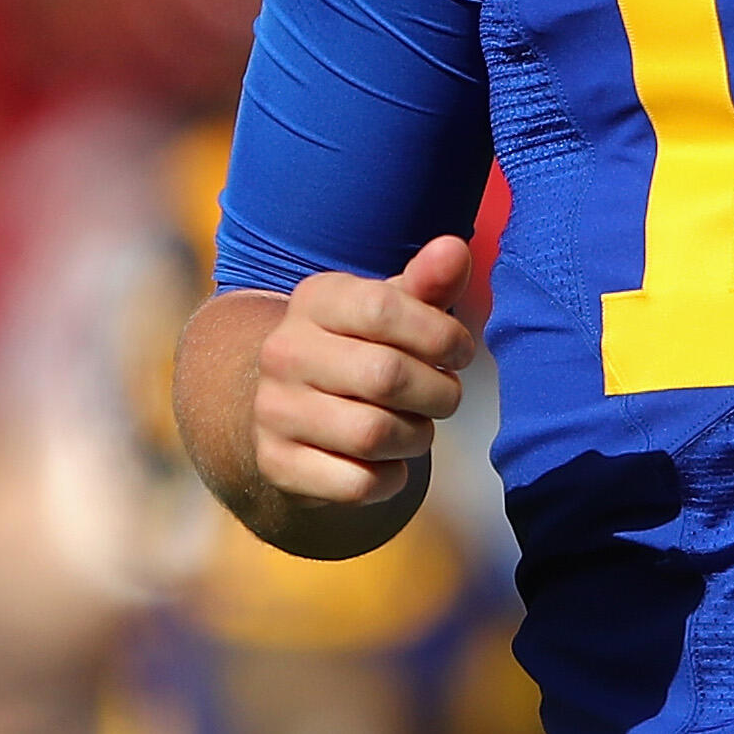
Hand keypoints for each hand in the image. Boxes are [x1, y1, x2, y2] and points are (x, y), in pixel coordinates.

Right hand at [250, 235, 480, 505]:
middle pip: (386, 376)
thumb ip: (429, 281)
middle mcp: (284, 350)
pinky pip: (356, 483)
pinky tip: (388, 462)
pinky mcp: (277, 463)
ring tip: (417, 427)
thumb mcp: (392, 309)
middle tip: (446, 395)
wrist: (293, 407)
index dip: (440, 334)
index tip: (460, 352)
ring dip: (417, 437)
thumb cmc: (362, 347)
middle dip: (438, 393)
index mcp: (314, 299)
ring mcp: (273, 410)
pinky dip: (389, 479)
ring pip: (373, 435)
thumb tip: (455, 249)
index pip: (384, 308)